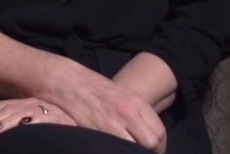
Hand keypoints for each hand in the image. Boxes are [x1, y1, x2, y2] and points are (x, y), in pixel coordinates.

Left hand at [0, 98, 73, 143]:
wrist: (86, 131)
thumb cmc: (57, 133)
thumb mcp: (32, 127)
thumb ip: (15, 127)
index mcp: (28, 104)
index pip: (3, 106)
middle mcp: (36, 104)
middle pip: (8, 108)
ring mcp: (49, 110)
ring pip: (22, 112)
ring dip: (6, 122)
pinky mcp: (62, 119)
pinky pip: (45, 118)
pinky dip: (33, 120)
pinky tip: (23, 125)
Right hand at [50, 70, 166, 153]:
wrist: (70, 83)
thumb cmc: (95, 90)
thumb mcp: (122, 97)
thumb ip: (137, 114)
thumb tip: (148, 135)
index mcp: (137, 103)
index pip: (159, 132)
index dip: (159, 147)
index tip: (153, 151)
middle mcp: (129, 112)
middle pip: (152, 142)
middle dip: (149, 152)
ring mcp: (113, 123)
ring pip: (136, 148)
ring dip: (133, 152)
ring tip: (127, 152)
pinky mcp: (98, 132)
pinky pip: (116, 148)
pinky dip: (117, 151)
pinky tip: (113, 150)